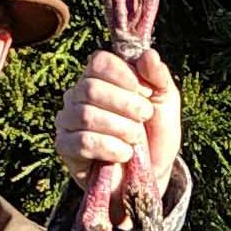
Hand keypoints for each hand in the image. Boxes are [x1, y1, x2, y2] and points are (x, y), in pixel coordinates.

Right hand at [54, 47, 179, 202]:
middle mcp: (78, 95)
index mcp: (100, 77)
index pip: (99, 62)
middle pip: (91, 88)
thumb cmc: (156, 135)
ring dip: (120, 128)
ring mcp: (68, 120)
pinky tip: (124, 154)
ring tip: (136, 140)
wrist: (150, 175)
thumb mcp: (165, 102)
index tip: (146, 93)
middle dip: (126, 104)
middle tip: (145, 118)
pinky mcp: (65, 147)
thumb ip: (158, 76)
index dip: (124, 76)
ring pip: (86, 115)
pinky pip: (82, 142)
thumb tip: (148, 54)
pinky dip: (109, 148)